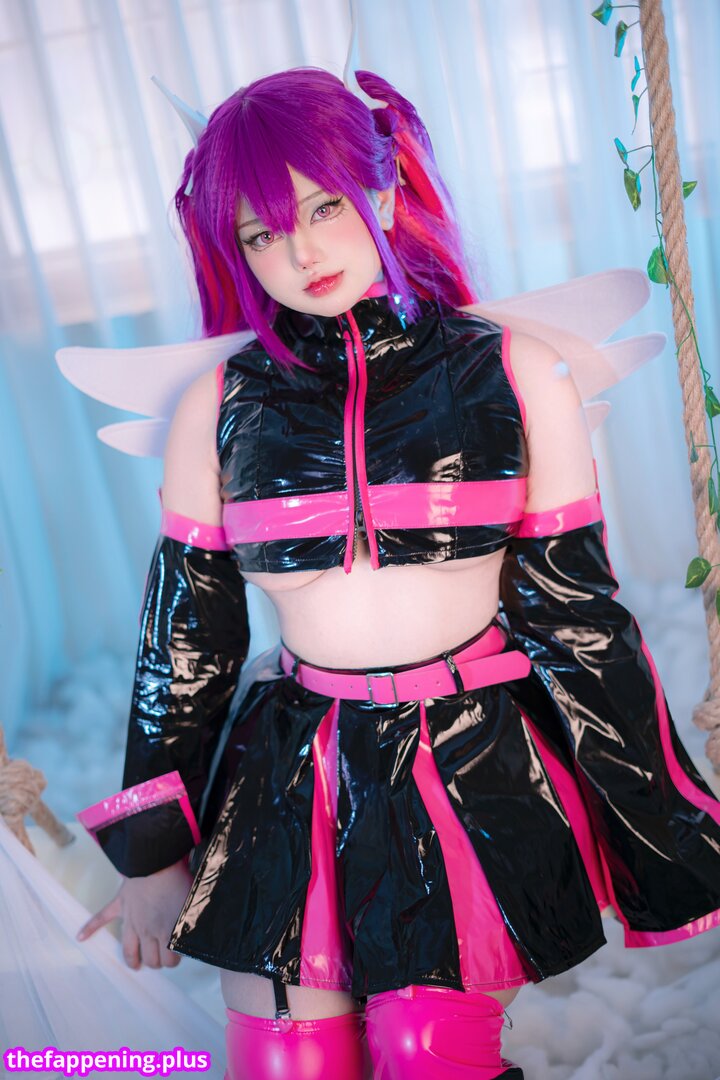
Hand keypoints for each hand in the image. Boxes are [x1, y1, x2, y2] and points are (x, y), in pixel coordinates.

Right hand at [76, 857, 193, 969]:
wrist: (158, 860)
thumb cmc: (177, 879)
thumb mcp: (192, 903)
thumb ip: (191, 921)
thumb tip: (196, 932)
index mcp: (166, 931)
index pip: (168, 959)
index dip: (174, 960)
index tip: (177, 954)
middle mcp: (147, 930)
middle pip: (150, 959)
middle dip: (157, 961)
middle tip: (162, 956)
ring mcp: (131, 919)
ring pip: (129, 948)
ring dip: (133, 959)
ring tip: (136, 964)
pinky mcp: (120, 904)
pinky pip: (102, 917)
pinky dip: (90, 927)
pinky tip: (81, 936)